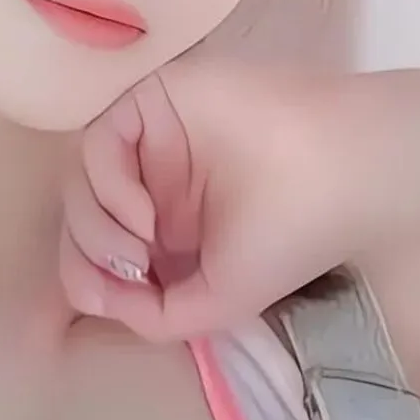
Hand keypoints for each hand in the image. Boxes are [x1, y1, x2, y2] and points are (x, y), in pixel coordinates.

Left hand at [60, 50, 362, 340]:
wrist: (338, 172)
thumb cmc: (290, 239)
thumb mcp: (218, 304)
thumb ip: (153, 317)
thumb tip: (96, 299)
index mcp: (170, 231)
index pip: (95, 254)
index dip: (88, 280)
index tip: (113, 298)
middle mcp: (155, 185)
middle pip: (81, 218)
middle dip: (87, 257)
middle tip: (129, 272)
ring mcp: (152, 142)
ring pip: (80, 183)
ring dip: (96, 229)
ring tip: (140, 248)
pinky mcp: (154, 102)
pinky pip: (97, 143)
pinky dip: (107, 186)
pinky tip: (142, 214)